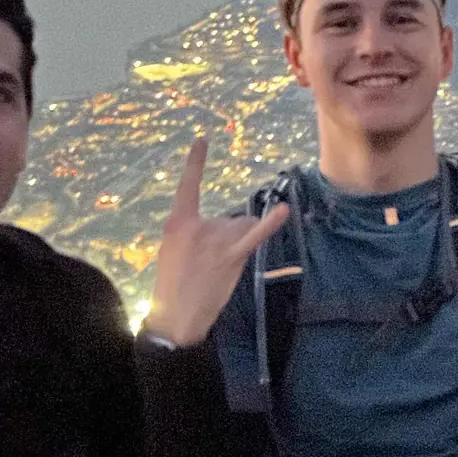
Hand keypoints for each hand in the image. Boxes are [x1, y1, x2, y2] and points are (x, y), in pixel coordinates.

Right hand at [144, 139, 288, 346]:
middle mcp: (198, 225)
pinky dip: (271, 223)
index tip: (203, 139)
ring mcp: (216, 240)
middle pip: (231, 218)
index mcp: (178, 222)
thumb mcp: (173, 250)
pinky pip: (255, 235)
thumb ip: (193, 231)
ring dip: (239, 244)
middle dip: (227, 238)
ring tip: (220, 269)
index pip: (188, 185)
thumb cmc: (173, 284)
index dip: (195, 162)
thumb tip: (219, 227)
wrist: (176, 317)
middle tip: (208, 266)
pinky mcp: (232, 256)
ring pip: (243, 228)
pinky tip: (284, 210)